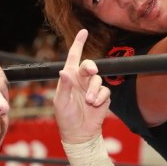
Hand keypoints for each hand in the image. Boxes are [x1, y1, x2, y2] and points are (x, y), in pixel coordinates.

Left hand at [54, 29, 110, 143]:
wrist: (79, 133)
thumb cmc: (66, 117)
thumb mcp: (61, 102)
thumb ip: (64, 86)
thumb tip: (64, 71)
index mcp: (70, 78)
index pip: (74, 57)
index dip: (78, 44)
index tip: (83, 32)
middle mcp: (82, 81)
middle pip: (89, 65)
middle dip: (90, 67)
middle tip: (91, 72)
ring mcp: (93, 88)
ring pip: (98, 79)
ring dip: (94, 90)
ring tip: (89, 102)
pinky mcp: (103, 97)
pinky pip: (105, 91)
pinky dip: (101, 97)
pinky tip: (95, 105)